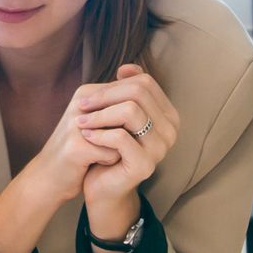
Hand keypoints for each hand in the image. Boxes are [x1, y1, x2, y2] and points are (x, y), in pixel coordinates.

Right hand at [11, 82, 126, 209]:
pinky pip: (114, 153)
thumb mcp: (98, 122)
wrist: (49, 177)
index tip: (121, 132)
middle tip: (115, 143)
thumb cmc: (79, 149)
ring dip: (120, 147)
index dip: (135, 118)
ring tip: (102, 151)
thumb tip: (150, 97)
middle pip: (130, 111)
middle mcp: (81, 103)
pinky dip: (110, 161)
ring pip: (124, 134)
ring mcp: (77, 124)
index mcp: (87, 93)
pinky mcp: (76, 147)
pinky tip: (94, 163)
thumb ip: (119, 106)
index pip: (131, 93)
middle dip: (130, 132)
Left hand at [75, 63, 178, 233]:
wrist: (101, 185)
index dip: (114, 85)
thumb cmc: (108, 147)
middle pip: (138, 92)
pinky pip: (120, 137)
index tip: (90, 95)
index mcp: (168, 115)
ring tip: (82, 122)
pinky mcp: (145, 165)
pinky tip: (87, 136)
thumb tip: (127, 68)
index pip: (145, 82)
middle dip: (104, 96)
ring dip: (100, 114)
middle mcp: (171, 130)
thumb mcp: (116, 115)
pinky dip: (99, 133)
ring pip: (130, 111)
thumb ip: (125, 92)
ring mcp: (161, 149)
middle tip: (81, 106)